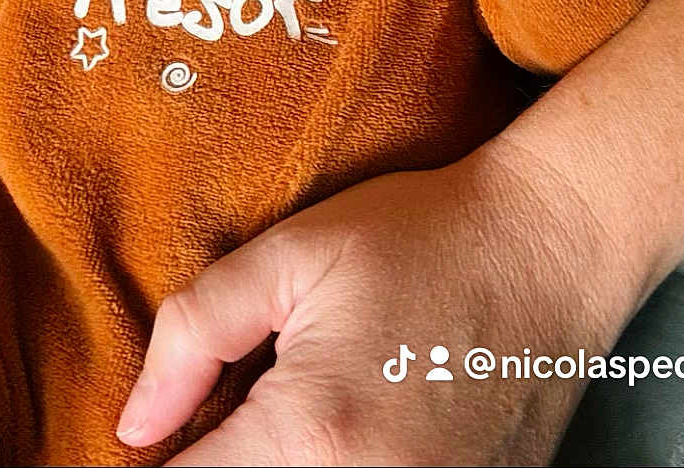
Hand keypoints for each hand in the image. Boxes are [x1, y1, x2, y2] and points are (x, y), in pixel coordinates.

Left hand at [115, 141, 623, 465]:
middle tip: (235, 411)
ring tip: (296, 413)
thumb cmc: (421, 238)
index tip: (175, 427)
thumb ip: (193, 334)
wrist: (547, 246)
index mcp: (313, 434)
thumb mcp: (290, 255)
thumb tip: (136, 425)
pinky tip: (349, 428)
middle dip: (224, 463)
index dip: (168, 457)